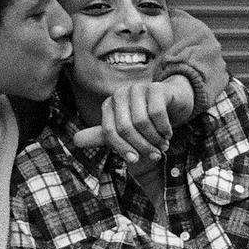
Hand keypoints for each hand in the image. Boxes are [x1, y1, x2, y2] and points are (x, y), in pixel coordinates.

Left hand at [72, 80, 193, 163]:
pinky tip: (168, 133)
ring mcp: (137, 89)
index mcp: (109, 105)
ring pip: (142, 122)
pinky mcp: (156, 88)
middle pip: (125, 128)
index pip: (109, 132)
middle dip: (141, 146)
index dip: (121, 149)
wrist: (173, 101)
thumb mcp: (124, 129)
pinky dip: (164, 129)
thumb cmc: (146, 118)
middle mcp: (120, 94)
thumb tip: (76, 141)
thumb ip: (103, 136)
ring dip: (155, 139)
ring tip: (163, 145)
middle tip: (155, 155)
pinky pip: (157, 114)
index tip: (135, 160)